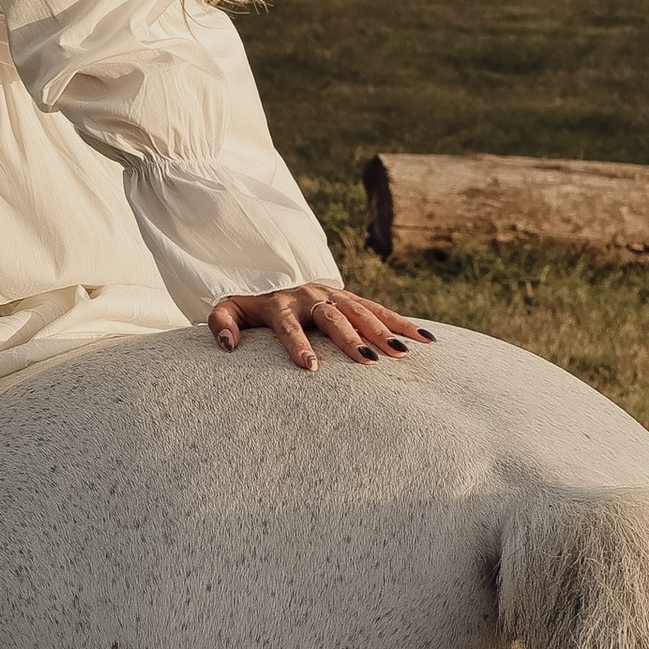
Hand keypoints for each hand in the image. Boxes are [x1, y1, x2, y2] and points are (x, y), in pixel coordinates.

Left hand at [209, 283, 436, 366]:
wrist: (271, 280)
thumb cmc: (249, 308)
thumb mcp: (228, 311)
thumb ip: (222, 324)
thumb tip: (227, 345)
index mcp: (279, 303)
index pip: (288, 325)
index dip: (298, 344)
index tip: (310, 368)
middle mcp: (309, 295)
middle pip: (332, 316)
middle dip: (351, 338)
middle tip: (368, 362)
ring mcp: (332, 295)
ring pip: (361, 310)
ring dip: (383, 330)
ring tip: (403, 353)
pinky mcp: (350, 298)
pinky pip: (378, 309)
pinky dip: (401, 323)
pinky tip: (426, 340)